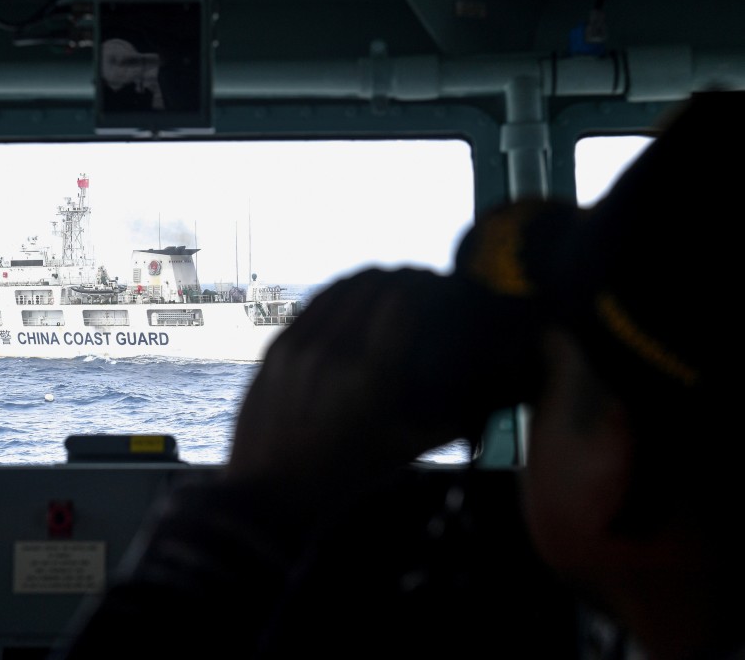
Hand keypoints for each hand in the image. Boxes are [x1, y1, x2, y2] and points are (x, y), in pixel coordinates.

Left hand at [227, 267, 535, 499]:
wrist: (271, 490)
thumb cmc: (347, 474)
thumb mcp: (407, 449)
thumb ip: (454, 417)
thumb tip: (498, 392)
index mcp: (370, 374)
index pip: (404, 297)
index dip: (428, 284)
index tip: (443, 288)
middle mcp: (333, 349)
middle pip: (376, 283)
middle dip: (406, 277)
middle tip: (423, 286)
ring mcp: (300, 344)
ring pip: (343, 286)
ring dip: (374, 278)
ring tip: (393, 286)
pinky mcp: (278, 345)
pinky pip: (316, 302)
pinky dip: (343, 291)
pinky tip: (356, 299)